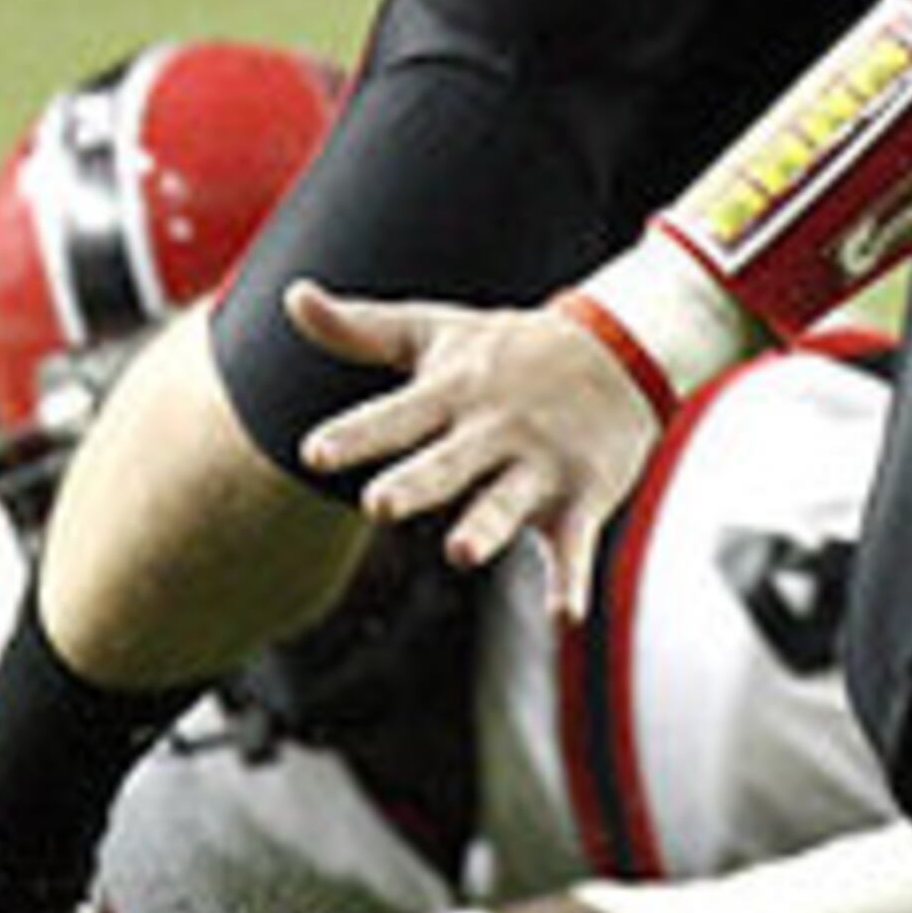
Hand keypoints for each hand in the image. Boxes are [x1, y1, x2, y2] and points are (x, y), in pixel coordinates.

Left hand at [286, 282, 662, 619]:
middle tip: (378, 504)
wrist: (621, 348)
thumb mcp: (435, 330)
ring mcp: (540, 464)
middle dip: (416, 484)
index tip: (312, 453)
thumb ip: (360, 328)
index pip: (396, 416)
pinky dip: (572, 581)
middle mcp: (494, 428)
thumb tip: (290, 294)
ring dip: (486, 527)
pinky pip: (575, 546)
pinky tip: (565, 618)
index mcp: (453, 391)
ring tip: (461, 554)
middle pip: (447, 463)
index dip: (356, 435)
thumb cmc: (507, 349)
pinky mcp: (581, 497)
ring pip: (506, 503)